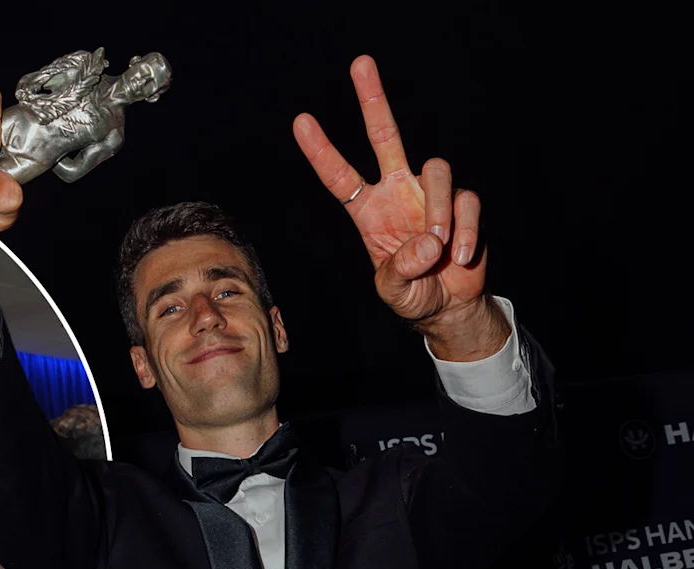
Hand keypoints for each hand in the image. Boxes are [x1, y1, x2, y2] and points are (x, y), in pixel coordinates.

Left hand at [293, 56, 490, 332]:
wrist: (450, 306)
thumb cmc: (413, 294)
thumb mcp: (392, 289)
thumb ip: (400, 268)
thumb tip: (428, 240)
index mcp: (368, 211)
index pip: (339, 176)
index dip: (321, 150)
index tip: (301, 120)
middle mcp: (397, 192)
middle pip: (385, 135)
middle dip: (373, 99)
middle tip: (360, 63)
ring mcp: (431, 194)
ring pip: (437, 170)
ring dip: (438, 212)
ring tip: (438, 250)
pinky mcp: (463, 203)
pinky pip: (466, 202)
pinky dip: (465, 232)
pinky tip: (460, 257)